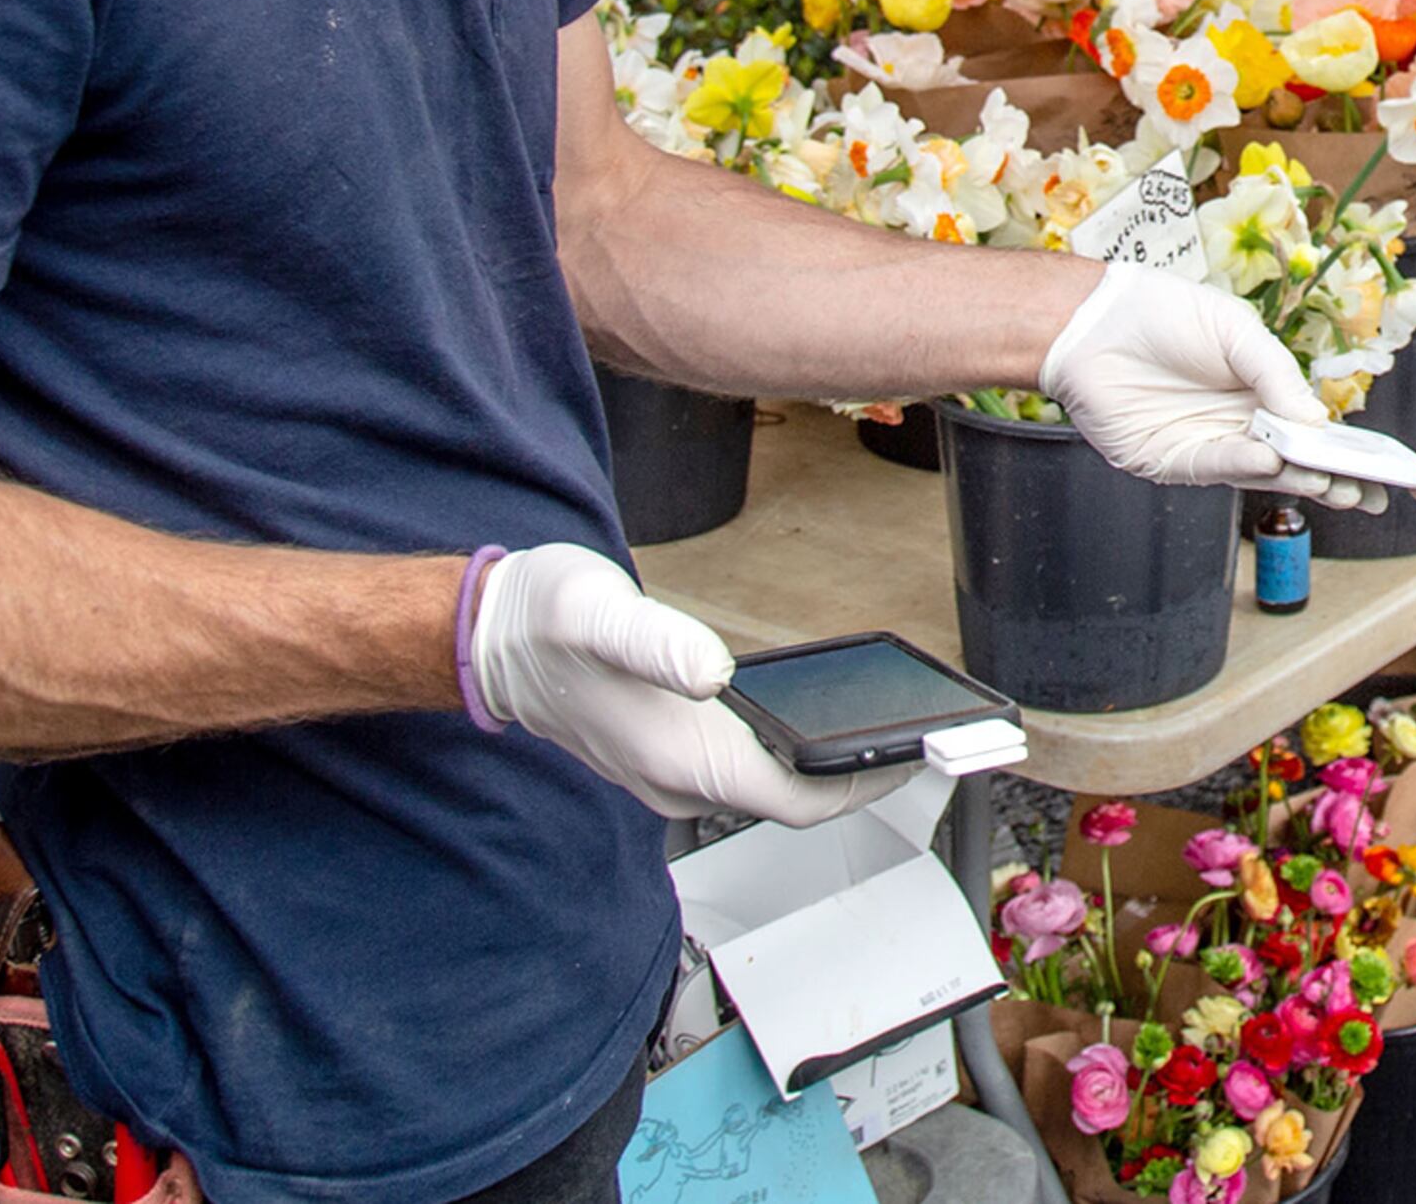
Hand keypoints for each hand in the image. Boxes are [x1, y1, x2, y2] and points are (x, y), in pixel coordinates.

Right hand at [466, 543, 896, 824]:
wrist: (490, 636)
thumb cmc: (542, 621)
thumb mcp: (600, 612)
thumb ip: (657, 644)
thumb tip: (712, 671)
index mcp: (679, 757)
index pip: (797, 800)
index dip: (864, 785)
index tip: (918, 758)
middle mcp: (679, 780)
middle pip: (794, 802)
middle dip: (861, 778)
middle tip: (924, 742)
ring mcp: (672, 772)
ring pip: (773, 789)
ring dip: (831, 769)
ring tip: (889, 734)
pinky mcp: (667, 753)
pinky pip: (750, 770)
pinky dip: (796, 754)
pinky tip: (819, 721)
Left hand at [1036, 263, 1381, 510]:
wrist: (1093, 320)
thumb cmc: (1164, 314)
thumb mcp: (1238, 332)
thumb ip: (1278, 375)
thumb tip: (1318, 421)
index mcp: (1260, 393)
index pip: (1312, 430)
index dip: (1346, 450)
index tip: (1382, 466)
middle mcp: (1237, 425)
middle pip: (1295, 462)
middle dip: (1333, 478)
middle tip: (1368, 491)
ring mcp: (1206, 446)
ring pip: (1261, 475)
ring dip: (1297, 481)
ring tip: (1333, 483)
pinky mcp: (1170, 462)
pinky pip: (1214, 469)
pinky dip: (1243, 467)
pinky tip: (1270, 462)